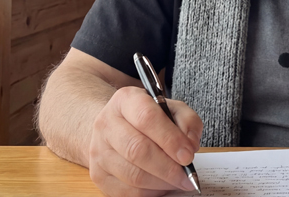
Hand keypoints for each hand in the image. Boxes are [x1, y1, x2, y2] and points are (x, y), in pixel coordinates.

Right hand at [88, 86, 202, 196]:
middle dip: (168, 167)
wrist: (115, 128)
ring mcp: (99, 151)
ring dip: (161, 182)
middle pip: (137, 150)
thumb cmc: (148, 119)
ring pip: (133, 175)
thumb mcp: (171, 108)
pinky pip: (127, 192)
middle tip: (187, 175)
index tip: (188, 155)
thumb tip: (189, 146)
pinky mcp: (98, 174)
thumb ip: (187, 121)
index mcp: (125, 100)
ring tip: (177, 181)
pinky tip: (161, 186)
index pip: (147, 118)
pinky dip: (149, 193)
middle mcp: (106, 124)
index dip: (170, 139)